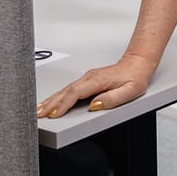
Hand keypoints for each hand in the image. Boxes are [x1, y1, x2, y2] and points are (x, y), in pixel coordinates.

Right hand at [36, 52, 156, 118]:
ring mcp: (87, 78)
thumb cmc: (135, 77)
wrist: (138, 63)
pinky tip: (50, 101)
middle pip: (66, 91)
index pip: (76, 93)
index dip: (63, 104)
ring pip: (65, 89)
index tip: (54, 113)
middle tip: (38, 114)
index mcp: (98, 80)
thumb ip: (112, 99)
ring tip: (39, 110)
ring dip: (51, 100)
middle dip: (51, 103)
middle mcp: (89, 77)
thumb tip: (95, 105)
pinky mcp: (86, 80)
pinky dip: (57, 96)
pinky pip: (68, 89)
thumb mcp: (130, 91)